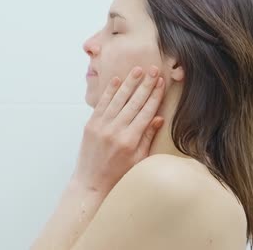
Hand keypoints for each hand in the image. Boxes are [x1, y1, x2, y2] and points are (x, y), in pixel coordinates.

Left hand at [72, 65, 165, 194]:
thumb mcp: (139, 160)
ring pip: (118, 99)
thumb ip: (148, 137)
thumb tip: (158, 118)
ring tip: (138, 70)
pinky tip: (117, 80)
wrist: (91, 184)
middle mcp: (115, 130)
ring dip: (129, 83)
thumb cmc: (118, 175)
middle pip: (134, 102)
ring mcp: (101, 126)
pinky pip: (102, 104)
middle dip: (145, 84)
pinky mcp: (90, 125)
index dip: (155, 96)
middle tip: (154, 70)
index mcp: (130, 140)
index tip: (161, 83)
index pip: (146, 112)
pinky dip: (110, 91)